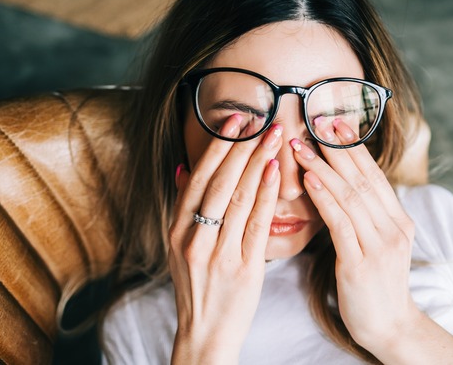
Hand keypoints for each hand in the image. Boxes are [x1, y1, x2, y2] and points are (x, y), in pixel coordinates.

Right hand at [168, 115, 281, 363]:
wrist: (204, 334)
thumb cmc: (197, 287)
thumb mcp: (179, 247)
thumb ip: (182, 207)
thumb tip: (182, 168)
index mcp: (177, 230)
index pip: (197, 178)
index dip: (217, 146)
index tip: (234, 119)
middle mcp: (193, 238)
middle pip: (218, 182)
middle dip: (240, 146)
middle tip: (261, 118)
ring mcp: (217, 254)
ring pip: (238, 198)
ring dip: (257, 162)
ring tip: (274, 135)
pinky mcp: (243, 268)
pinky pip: (255, 224)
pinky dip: (265, 195)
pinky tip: (275, 172)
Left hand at [291, 118, 420, 354]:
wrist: (390, 328)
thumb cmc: (375, 285)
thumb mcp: (376, 244)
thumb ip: (365, 216)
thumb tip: (342, 185)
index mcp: (399, 220)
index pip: (374, 175)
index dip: (354, 148)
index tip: (334, 123)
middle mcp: (394, 228)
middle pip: (362, 178)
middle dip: (337, 148)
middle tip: (315, 121)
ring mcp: (380, 245)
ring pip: (350, 196)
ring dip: (323, 167)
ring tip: (300, 146)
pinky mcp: (361, 264)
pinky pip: (340, 223)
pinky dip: (324, 198)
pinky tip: (308, 180)